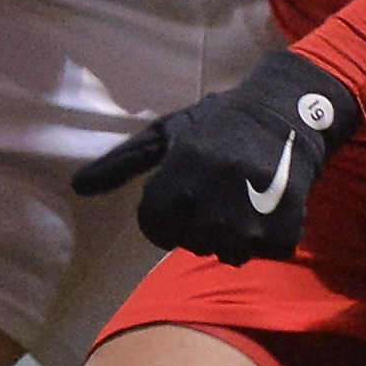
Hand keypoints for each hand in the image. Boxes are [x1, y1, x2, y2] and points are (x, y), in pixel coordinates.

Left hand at [70, 53, 361, 263]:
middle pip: (190, 242)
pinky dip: (266, 234)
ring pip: (226, 252)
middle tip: (219, 189)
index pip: (154, 228)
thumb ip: (122, 163)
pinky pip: (262, 252)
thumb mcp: (167, 133)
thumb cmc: (220, 123)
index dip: (167, 210)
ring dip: (232, 232)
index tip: (187, 188)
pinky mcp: (280, 234)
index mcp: (176, 181)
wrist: (288, 113)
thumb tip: (77, 186)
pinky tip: (268, 203)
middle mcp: (208, 206)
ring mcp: (246, 224)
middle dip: (200, 221)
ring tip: (243, 197)